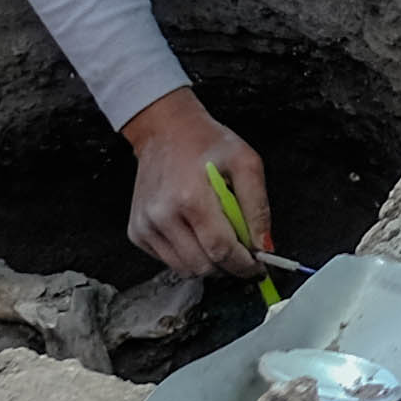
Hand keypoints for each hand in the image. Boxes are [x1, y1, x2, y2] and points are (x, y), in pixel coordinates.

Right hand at [123, 91, 275, 278]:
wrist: (164, 130)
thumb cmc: (206, 142)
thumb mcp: (245, 162)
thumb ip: (258, 206)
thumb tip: (264, 247)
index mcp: (190, 198)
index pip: (221, 249)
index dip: (244, 264)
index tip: (257, 265)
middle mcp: (163, 216)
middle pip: (203, 265)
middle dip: (229, 266)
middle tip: (242, 252)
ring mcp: (146, 226)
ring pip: (185, 269)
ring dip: (208, 263)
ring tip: (219, 239)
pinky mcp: (137, 232)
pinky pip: (168, 261)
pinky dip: (187, 255)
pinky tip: (195, 232)